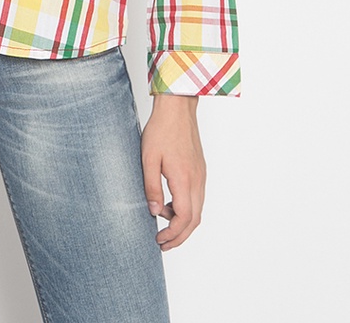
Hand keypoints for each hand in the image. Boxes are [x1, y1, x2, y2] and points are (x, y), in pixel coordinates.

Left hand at [141, 94, 205, 250]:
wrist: (177, 108)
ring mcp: (201, 175)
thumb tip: (155, 212)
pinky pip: (197, 197)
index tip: (159, 240)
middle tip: (163, 243)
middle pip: (195, 220)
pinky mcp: (200, 169)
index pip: (184, 218)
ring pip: (198, 209)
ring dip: (183, 222)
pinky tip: (170, 204)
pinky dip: (187, 208)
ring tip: (163, 223)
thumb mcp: (148, 159)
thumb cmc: (161, 130)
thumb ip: (151, 187)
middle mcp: (197, 180)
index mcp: (184, 179)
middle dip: (180, 236)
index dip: (173, 234)